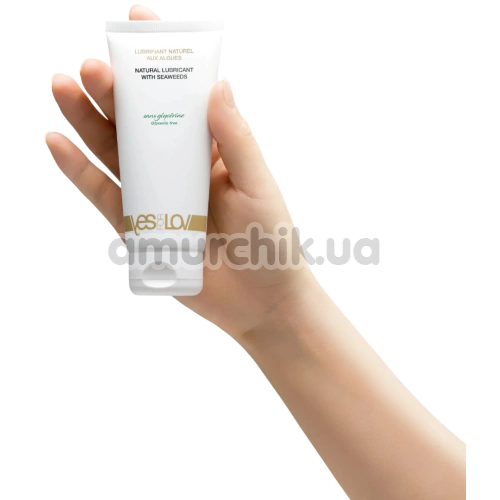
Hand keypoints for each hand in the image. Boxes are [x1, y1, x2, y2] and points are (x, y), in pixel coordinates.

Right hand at [46, 5, 320, 342]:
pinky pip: (105, 197)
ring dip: (88, 121)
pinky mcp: (140, 231)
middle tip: (93, 65)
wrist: (262, 303)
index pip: (183, 98)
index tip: (137, 23)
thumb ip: (235, 140)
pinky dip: (80, 172)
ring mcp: (157, 198)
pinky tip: (57, 143)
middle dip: (116, 91)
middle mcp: (180, 168)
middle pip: (141, 122)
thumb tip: (217, 85)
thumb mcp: (259, 186)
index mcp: (212, 151)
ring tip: (64, 88)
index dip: (161, 63)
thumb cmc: (271, 242)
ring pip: (116, 153)